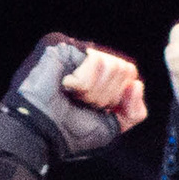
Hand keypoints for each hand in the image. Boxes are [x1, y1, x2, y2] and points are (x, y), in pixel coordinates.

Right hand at [4, 36, 146, 159]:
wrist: (41, 134)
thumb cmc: (69, 135)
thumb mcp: (111, 127)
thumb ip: (133, 111)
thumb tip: (137, 85)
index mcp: (98, 79)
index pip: (128, 75)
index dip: (119, 97)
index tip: (98, 110)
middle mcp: (87, 62)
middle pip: (124, 68)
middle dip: (106, 95)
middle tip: (82, 104)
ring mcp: (74, 52)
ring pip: (112, 63)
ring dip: (94, 91)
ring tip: (72, 96)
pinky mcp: (61, 45)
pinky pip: (94, 59)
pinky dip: (84, 82)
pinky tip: (66, 87)